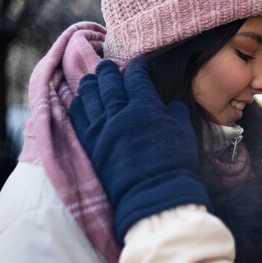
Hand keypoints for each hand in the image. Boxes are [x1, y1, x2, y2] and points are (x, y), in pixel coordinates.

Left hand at [70, 57, 211, 242]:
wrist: (154, 196)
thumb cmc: (175, 164)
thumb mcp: (184, 133)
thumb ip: (175, 114)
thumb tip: (170, 106)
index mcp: (145, 107)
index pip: (136, 77)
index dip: (137, 68)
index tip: (138, 66)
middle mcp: (119, 113)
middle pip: (108, 82)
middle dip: (108, 70)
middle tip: (108, 65)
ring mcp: (101, 129)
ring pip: (89, 96)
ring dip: (90, 84)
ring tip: (91, 78)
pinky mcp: (90, 145)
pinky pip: (77, 118)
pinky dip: (77, 105)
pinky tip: (78, 101)